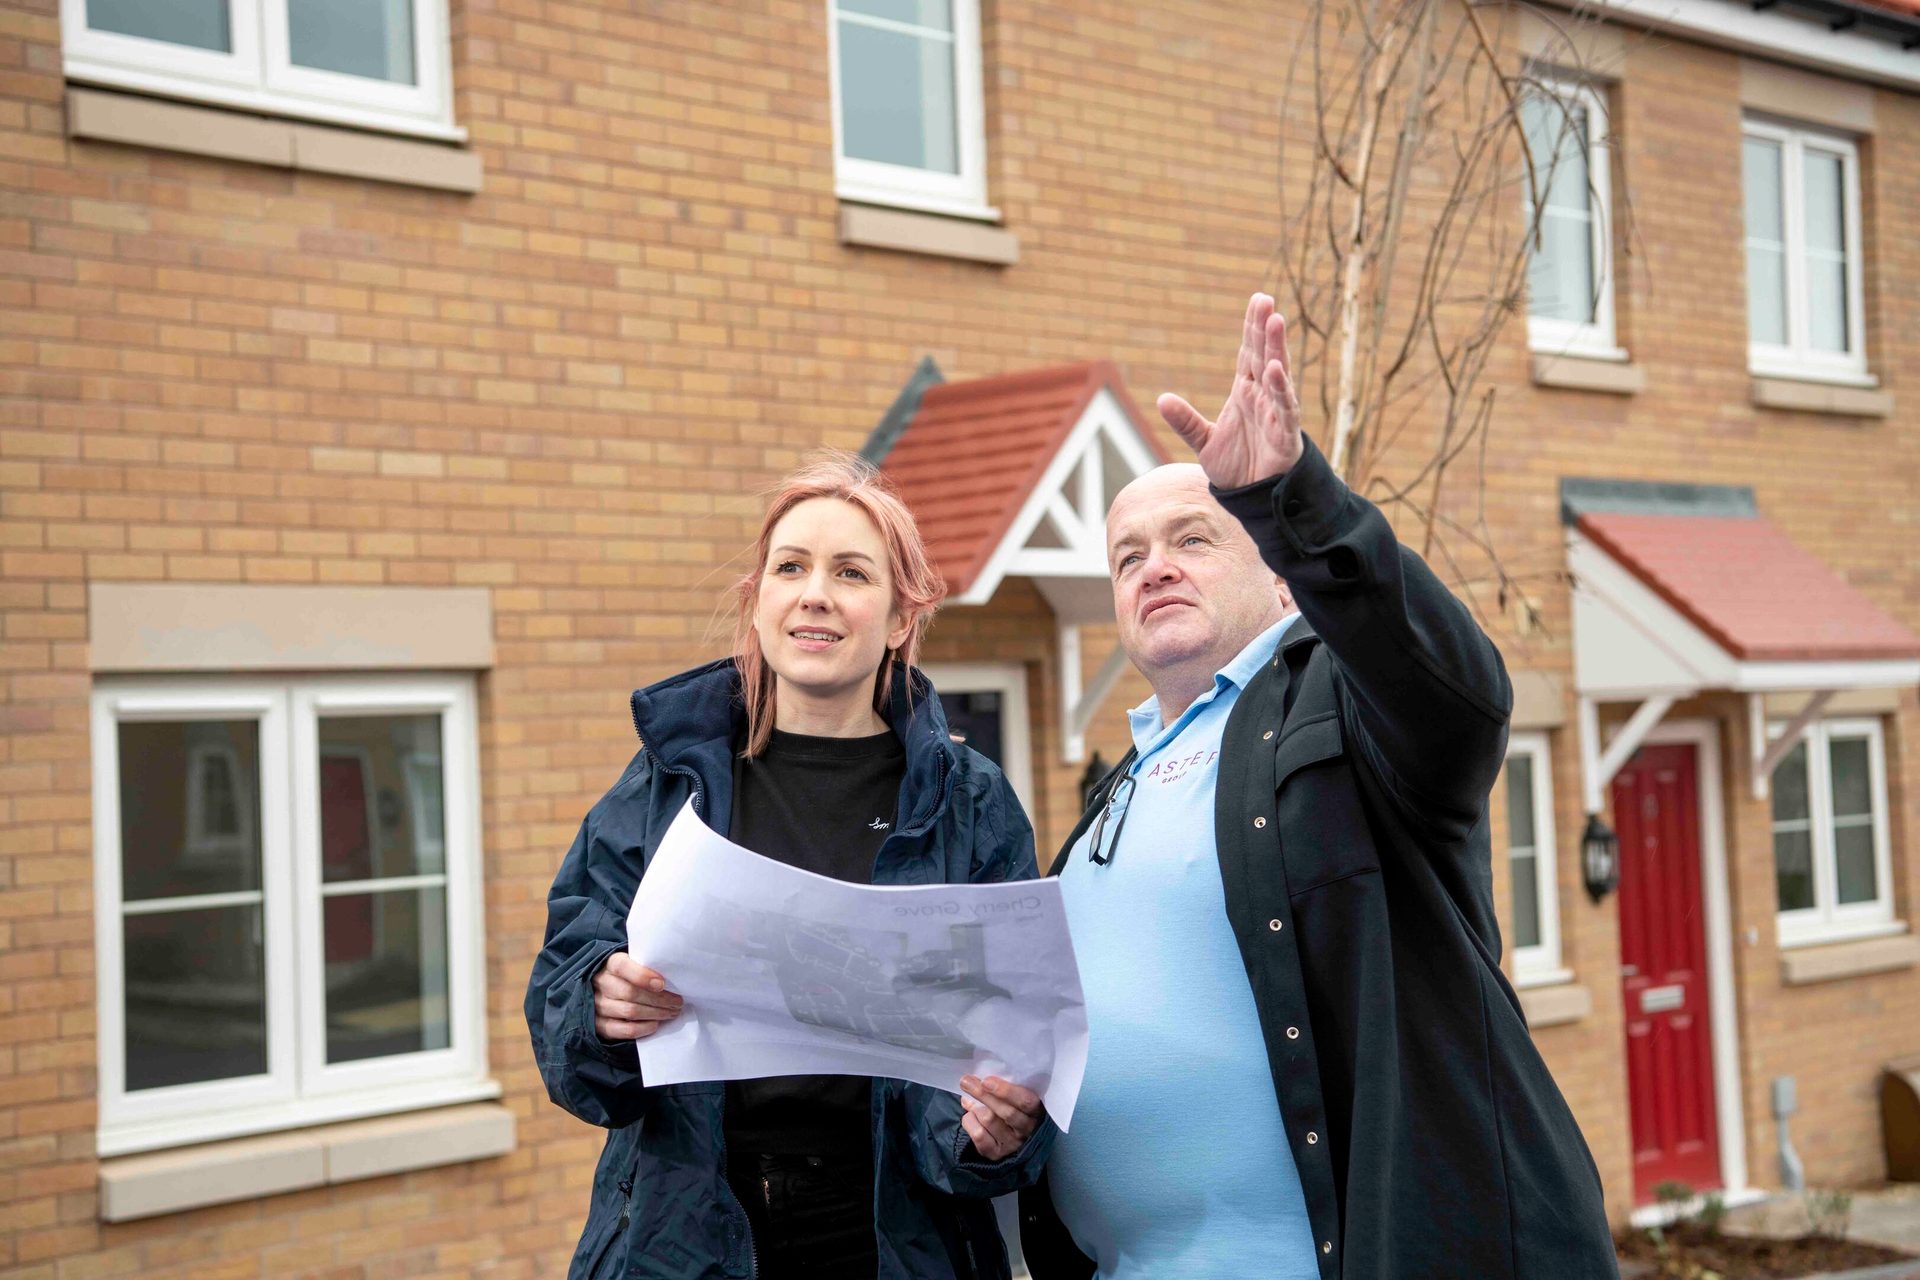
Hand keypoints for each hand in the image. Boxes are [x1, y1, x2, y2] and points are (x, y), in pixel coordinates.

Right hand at [592, 951, 684, 1040]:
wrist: (606, 989)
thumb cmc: (629, 975)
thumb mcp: (635, 963)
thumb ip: (648, 967)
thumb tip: (672, 979)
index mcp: (610, 963)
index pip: (622, 967)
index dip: (643, 976)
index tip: (662, 984)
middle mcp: (601, 983)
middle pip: (630, 992)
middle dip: (659, 999)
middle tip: (677, 1002)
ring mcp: (598, 1005)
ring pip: (629, 1011)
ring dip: (655, 1014)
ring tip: (671, 1013)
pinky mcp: (600, 1025)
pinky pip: (624, 1030)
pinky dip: (643, 1028)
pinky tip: (655, 1024)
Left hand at [959, 1074, 1043, 1160]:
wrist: (1007, 1135)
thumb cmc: (1010, 1105)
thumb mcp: (1014, 1096)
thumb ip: (1003, 1087)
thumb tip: (979, 1079)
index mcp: (1035, 1110)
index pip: (1025, 1101)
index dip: (1006, 1091)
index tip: (986, 1081)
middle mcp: (1026, 1129)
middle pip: (1005, 1112)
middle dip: (983, 1094)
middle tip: (966, 1081)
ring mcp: (1012, 1143)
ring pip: (989, 1120)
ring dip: (974, 1107)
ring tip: (968, 1099)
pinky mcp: (996, 1153)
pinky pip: (978, 1134)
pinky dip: (970, 1121)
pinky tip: (970, 1114)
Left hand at [1157, 293, 1304, 488]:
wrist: (1255, 498)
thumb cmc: (1238, 466)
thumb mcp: (1204, 442)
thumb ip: (1186, 421)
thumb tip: (1162, 399)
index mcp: (1246, 393)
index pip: (1249, 354)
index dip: (1252, 328)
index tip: (1257, 301)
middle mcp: (1263, 397)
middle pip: (1263, 355)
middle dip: (1265, 328)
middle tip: (1265, 300)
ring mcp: (1276, 413)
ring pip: (1278, 374)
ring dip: (1276, 348)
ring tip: (1276, 321)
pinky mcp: (1286, 435)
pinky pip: (1284, 408)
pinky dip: (1280, 389)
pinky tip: (1274, 369)